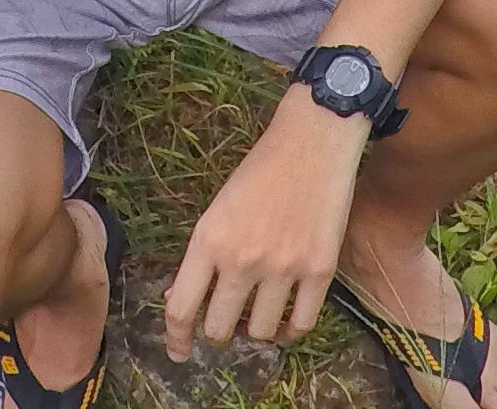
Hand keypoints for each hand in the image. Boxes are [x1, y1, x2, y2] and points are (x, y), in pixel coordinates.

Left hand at [163, 90, 367, 359]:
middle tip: (225, 322)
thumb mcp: (217, 210)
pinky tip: (285, 321)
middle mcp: (242, 260)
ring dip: (254, 330)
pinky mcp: (319, 271)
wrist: (311, 143)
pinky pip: (300, 325)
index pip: (181, 309)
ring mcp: (282, 268)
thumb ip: (203, 257)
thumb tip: (182, 300)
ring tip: (258, 313)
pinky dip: (289, 332)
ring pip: (258, 332)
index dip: (176, 339)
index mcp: (209, 241)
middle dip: (218, 332)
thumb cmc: (259, 171)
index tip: (179, 352)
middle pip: (218, 330)